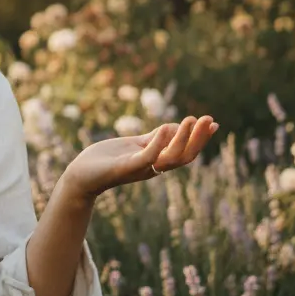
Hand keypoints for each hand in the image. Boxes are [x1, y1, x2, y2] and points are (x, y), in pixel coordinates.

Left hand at [60, 115, 218, 200]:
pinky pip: (147, 156)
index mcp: (156, 162)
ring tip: (191, 119)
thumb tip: (175, 127)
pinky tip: (168, 127)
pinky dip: (159, 143)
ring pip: (170, 158)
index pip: (185, 153)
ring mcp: (140, 169)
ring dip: (183, 139)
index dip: (200, 139)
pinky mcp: (125, 167)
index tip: (214, 124)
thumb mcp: (135, 145)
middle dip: (198, 138)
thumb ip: (154, 138)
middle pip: (184, 157)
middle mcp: (152, 168)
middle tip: (209, 119)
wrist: (81, 175)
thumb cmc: (106, 160)